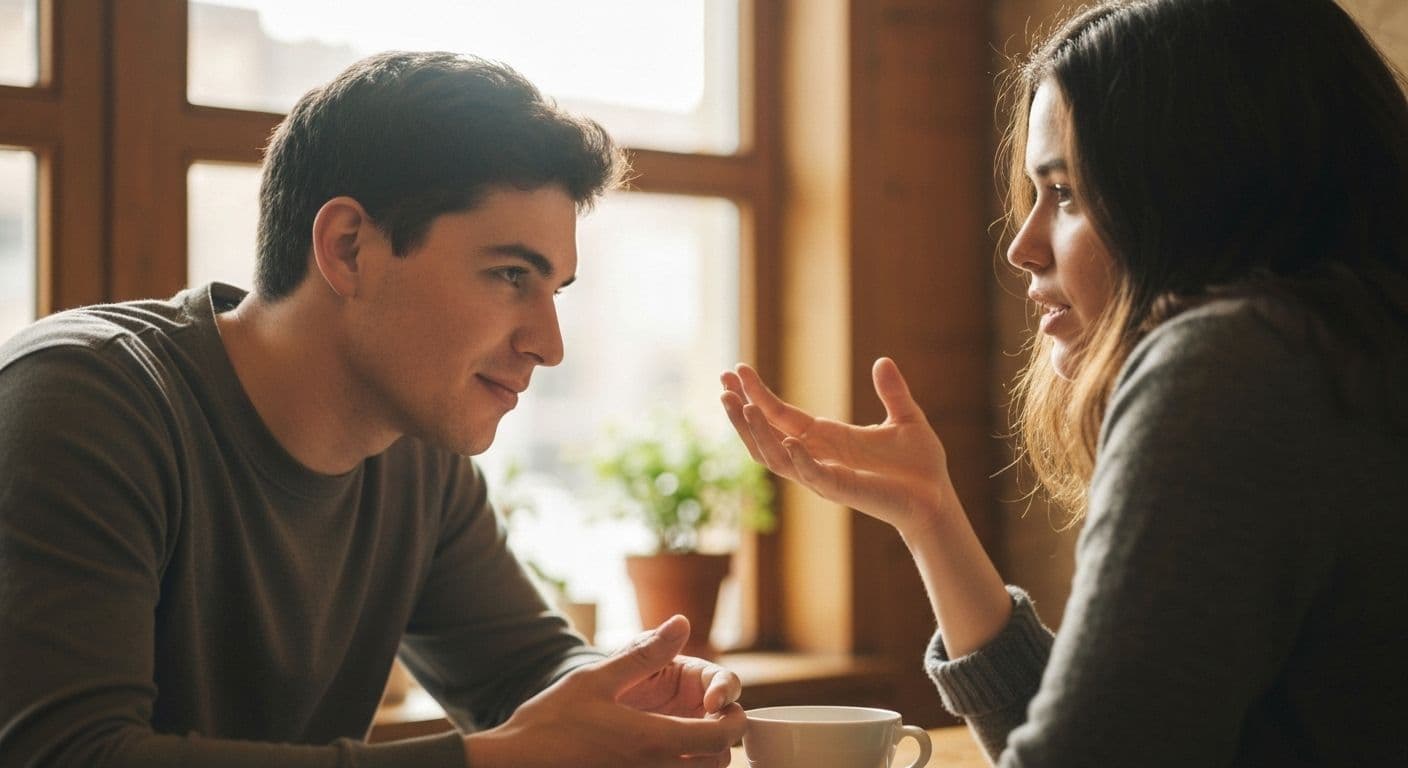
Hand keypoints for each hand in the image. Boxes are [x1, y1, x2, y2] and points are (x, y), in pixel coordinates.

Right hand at [463, 615, 744, 767]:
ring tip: (687, 739)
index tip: (727, 707)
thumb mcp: (597, 678)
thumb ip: (645, 654)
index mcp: (654, 740)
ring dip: (701, 761)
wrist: (514, 763)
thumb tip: (682, 623)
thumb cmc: (551, 722)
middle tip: (710, 723)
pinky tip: (656, 755)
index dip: (735, 720)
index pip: (723, 737)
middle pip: (717, 766)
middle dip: (723, 745)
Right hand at [720, 358, 954, 535]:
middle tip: (721, 384)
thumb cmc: (920, 465)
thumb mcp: (906, 418)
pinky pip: (812, 476)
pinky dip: (798, 461)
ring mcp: (825, 476)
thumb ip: (892, 392)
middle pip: (766, 435)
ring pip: (776, 458)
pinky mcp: (843, 490)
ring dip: (758, 434)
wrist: (939, 499)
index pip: (780, 415)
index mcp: (826, 438)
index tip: (736, 370)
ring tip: (741, 406)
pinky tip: (789, 441)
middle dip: (742, 412)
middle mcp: (817, 457)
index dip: (757, 394)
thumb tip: (882, 360)